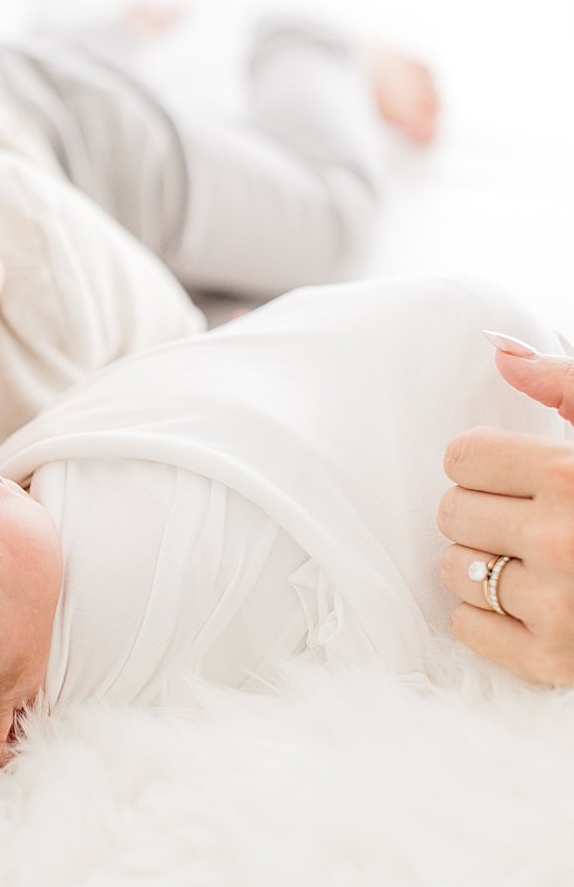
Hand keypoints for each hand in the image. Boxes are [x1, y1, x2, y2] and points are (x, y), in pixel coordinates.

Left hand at [437, 335, 573, 684]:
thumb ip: (568, 386)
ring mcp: (557, 606)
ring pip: (452, 568)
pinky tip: (529, 602)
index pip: (463, 457)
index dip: (485, 463)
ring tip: (531, 559)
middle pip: (452, 511)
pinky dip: (485, 616)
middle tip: (527, 518)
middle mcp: (562, 541)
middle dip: (482, 510)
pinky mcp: (552, 660)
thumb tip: (501, 352)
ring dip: (480, 562)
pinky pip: (466, 625)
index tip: (513, 473)